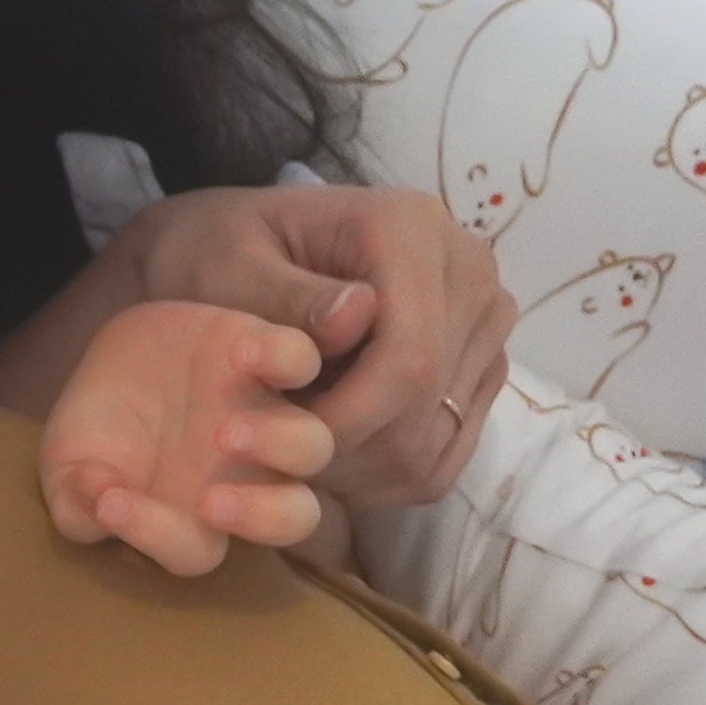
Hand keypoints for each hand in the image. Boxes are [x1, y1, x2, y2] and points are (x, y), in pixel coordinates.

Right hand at [41, 301, 336, 576]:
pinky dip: (285, 359)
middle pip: (294, 518)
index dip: (157, 537)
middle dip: (263, 517)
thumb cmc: (95, 431)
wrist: (112, 359)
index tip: (109, 503)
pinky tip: (238, 353)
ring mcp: (264, 418)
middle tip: (212, 501)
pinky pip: (302, 362)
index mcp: (198, 521)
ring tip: (225, 430)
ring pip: (313, 447)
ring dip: (280, 445)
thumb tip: (99, 501)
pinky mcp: (265, 358)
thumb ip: (77, 503)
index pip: (195, 552)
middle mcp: (247, 478)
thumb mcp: (65, 473)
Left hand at [117, 184, 513, 511]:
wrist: (245, 250)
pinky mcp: (482, 367)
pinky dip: (383, 475)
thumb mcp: (227, 263)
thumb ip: (284, 294)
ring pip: (436, 439)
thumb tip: (355, 316)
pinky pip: (445, 455)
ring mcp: (485, 323)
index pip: (409, 356)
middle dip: (346, 448)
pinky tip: (326, 455)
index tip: (272, 439)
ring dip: (360, 469)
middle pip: (428, 402)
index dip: (346, 418)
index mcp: (413, 229)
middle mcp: (469, 271)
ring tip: (288, 448)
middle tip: (268, 454)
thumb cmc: (220, 250)